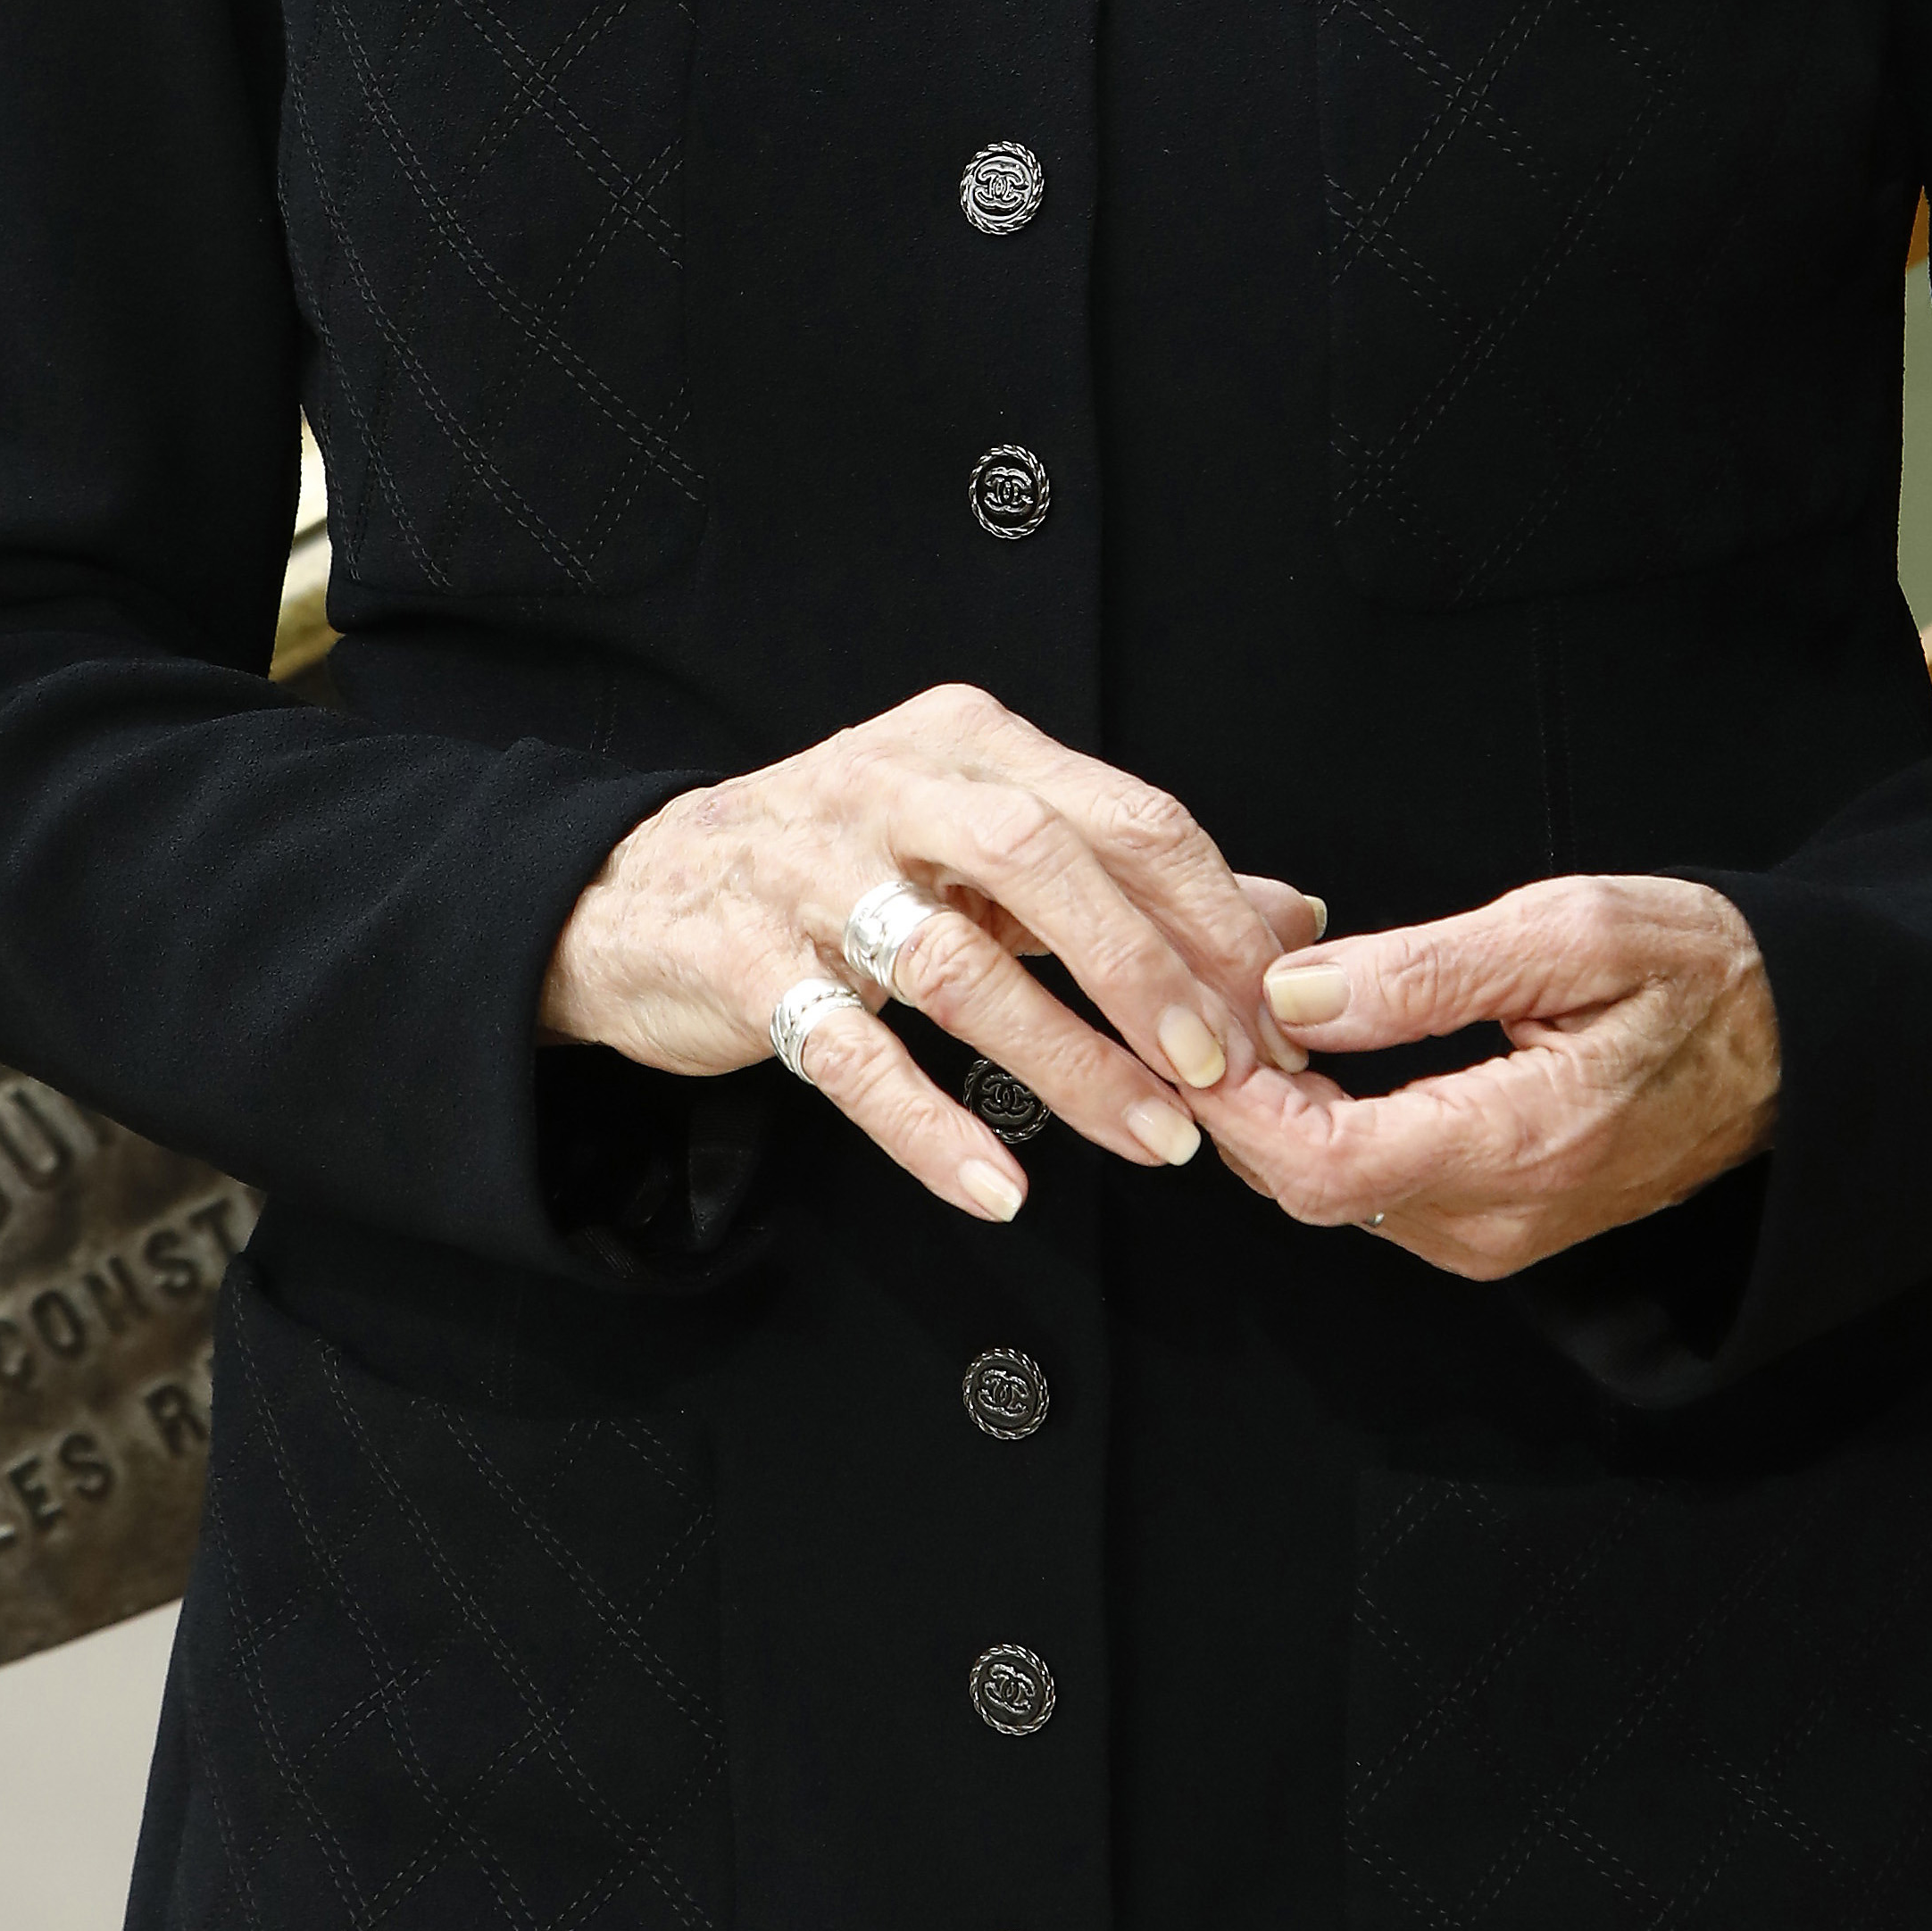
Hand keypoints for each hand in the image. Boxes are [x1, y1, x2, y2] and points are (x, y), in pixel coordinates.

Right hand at [540, 679, 1319, 1225]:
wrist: (638, 893)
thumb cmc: (846, 862)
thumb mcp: (986, 840)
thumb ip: (1129, 875)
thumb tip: (1293, 915)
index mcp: (969, 742)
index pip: (1120, 811)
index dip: (1212, 912)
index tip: (1278, 1009)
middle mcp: (891, 786)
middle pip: (1041, 861)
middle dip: (1145, 970)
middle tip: (1221, 1067)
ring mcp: (809, 872)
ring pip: (955, 966)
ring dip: (1066, 1062)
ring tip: (1151, 1140)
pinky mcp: (744, 964)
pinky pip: (849, 1054)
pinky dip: (930, 1127)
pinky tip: (998, 1188)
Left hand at [1200, 873, 1780, 1281]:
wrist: (1794, 1048)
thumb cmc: (1700, 974)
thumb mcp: (1573, 930)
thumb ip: (1430, 969)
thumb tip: (1298, 996)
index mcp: (1524, 1144)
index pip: (1327, 1166)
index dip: (1240, 1099)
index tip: (1202, 1014)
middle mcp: (1500, 1218)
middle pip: (1310, 1188)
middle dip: (1241, 1090)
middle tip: (1218, 979)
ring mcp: (1495, 1234)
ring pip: (1331, 1192)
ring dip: (1274, 1105)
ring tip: (1259, 996)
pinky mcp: (1492, 1224)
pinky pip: (1371, 1187)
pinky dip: (1319, 1121)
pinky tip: (1313, 1045)